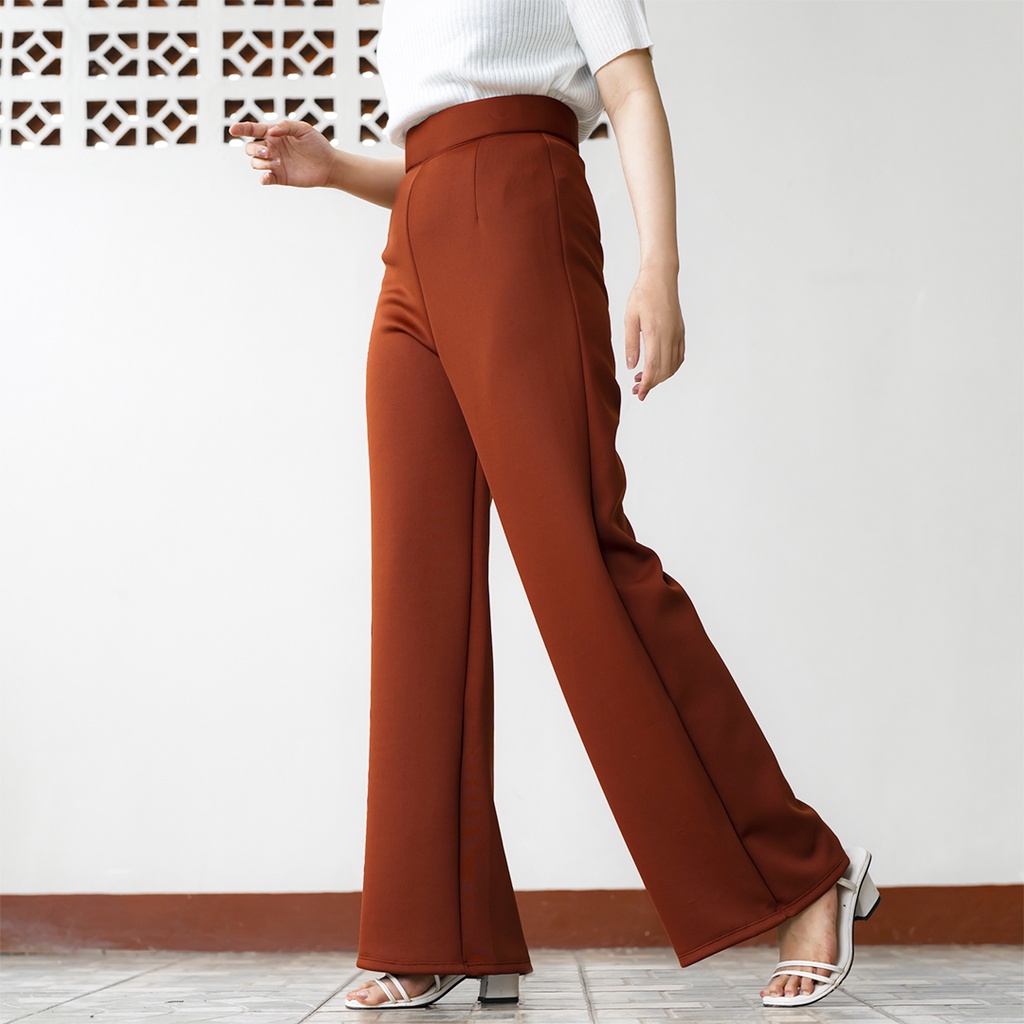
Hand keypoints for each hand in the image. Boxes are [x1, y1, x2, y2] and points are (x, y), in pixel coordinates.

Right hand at [229, 118, 336, 187]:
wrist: (328, 165)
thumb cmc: (317, 144)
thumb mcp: (303, 129)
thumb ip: (286, 126)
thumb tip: (271, 131)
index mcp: (273, 134)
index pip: (252, 130)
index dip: (241, 129)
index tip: (232, 129)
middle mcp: (271, 148)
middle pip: (249, 148)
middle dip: (255, 149)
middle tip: (269, 151)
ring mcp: (274, 163)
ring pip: (255, 163)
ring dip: (262, 163)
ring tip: (279, 163)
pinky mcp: (279, 177)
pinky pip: (264, 179)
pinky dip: (263, 178)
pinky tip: (269, 175)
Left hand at [624, 266, 685, 400]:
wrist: (661, 277)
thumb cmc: (643, 294)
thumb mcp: (630, 318)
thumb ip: (630, 343)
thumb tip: (631, 366)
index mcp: (656, 333)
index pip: (653, 367)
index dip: (647, 384)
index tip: (639, 393)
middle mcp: (670, 336)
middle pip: (664, 370)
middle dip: (651, 384)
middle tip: (637, 391)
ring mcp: (678, 334)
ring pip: (673, 366)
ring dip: (660, 377)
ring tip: (643, 380)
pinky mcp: (680, 332)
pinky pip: (679, 356)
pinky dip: (670, 368)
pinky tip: (658, 369)